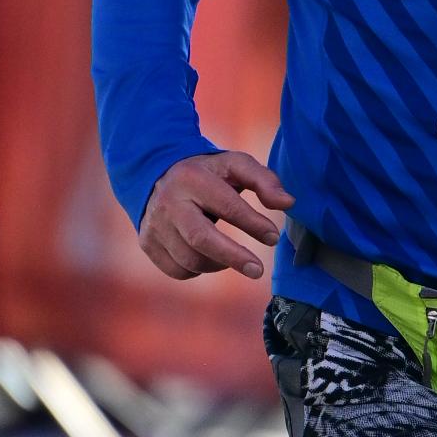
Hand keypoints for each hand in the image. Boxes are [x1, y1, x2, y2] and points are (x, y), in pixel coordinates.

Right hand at [138, 148, 289, 280]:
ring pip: (189, 259)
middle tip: (258, 270)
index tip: (273, 237)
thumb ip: (264, 180)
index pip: (226, 205)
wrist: (157, 174)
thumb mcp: (235, 165)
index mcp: (192, 178)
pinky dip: (198, 270)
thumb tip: (289, 203)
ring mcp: (154, 224)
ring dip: (218, 264)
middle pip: (201, 238)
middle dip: (233, 257)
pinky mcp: (148, 243)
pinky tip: (208, 257)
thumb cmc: (207, 173)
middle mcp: (169, 202)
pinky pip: (177, 270)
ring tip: (234, 257)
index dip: (252, 223)